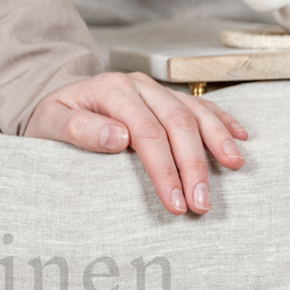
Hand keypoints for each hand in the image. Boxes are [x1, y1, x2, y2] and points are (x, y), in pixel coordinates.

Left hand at [26, 70, 245, 215]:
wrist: (54, 103)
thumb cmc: (52, 118)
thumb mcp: (50, 124)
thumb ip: (80, 130)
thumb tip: (117, 138)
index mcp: (112, 90)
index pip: (146, 132)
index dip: (164, 168)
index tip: (174, 202)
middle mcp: (138, 86)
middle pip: (177, 123)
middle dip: (193, 165)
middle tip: (201, 203)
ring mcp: (155, 90)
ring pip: (194, 112)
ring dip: (216, 141)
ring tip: (234, 168)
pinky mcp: (166, 98)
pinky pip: (200, 106)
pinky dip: (221, 121)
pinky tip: (239, 139)